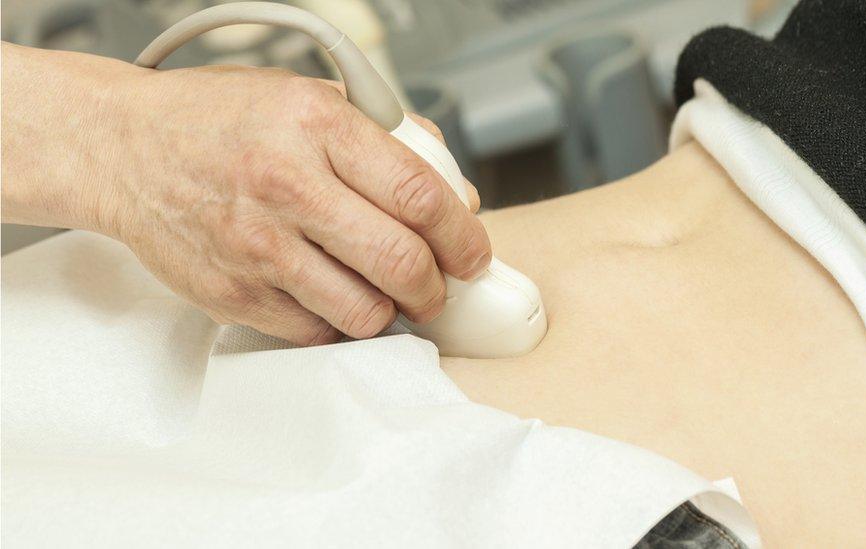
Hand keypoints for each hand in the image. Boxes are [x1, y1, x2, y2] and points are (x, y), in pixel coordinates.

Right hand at [1, 44, 490, 344]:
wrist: (124, 149)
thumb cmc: (220, 121)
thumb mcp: (308, 97)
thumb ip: (390, 139)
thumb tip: (457, 194)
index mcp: (316, 125)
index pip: (420, 194)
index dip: (463, 236)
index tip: (473, 253)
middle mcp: (285, 185)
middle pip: (401, 262)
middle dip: (436, 287)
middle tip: (437, 285)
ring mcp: (256, 247)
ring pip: (364, 312)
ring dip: (390, 311)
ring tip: (382, 292)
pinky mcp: (232, 294)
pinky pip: (315, 334)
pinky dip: (338, 324)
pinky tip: (331, 297)